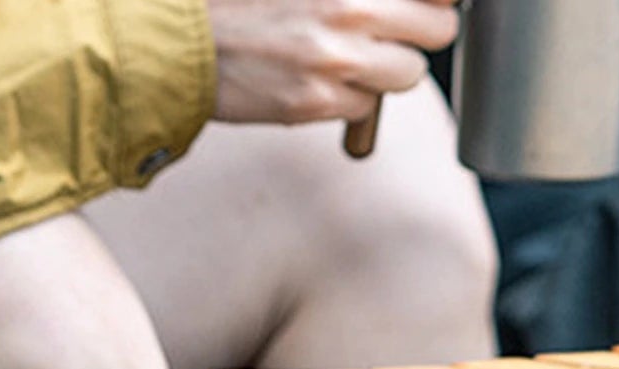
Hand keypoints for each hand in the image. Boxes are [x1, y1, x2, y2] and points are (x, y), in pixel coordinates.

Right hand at [207, 0, 459, 123]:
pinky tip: (315, 77)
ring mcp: (336, 58)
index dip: (434, 2)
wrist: (179, 36)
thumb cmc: (240, 0)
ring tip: (346, 55)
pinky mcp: (319, 101)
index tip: (426, 6)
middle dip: (422, 32)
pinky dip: (350, 98)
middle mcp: (349, 8)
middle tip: (395, 30)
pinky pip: (366, 107)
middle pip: (439, 30)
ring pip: (408, 75)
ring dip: (387, 70)